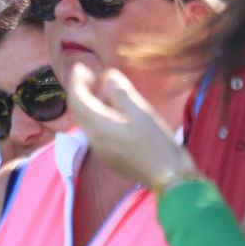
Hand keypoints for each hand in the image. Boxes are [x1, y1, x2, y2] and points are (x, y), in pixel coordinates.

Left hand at [67, 62, 196, 188]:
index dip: (76, 81)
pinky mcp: (111, 157)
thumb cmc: (156, 143)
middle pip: (79, 112)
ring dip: (89, 103)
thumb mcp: (141, 112)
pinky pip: (96, 131)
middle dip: (80, 91)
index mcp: (99, 126)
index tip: (81, 67)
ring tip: (100, 89)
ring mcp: (102, 150)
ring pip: (87, 122)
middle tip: (88, 74)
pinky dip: (98, 116)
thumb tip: (107, 76)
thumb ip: (120, 93)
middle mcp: (95, 139)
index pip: (77, 100)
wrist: (168, 178)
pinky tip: (112, 111)